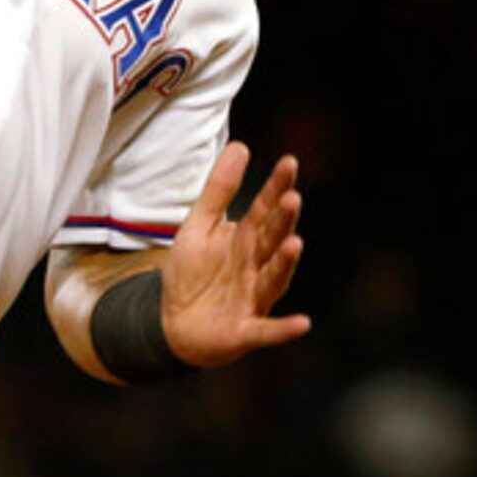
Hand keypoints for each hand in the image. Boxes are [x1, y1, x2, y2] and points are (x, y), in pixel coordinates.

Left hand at [159, 141, 308, 366]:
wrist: (172, 324)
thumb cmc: (192, 273)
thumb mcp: (200, 226)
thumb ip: (220, 190)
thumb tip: (241, 146)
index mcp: (247, 239)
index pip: (264, 209)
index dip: (276, 188)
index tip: (289, 163)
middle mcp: (256, 266)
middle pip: (272, 241)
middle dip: (282, 222)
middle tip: (292, 198)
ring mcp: (253, 298)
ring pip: (273, 279)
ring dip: (285, 264)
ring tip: (295, 243)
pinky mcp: (245, 331)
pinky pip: (267, 331)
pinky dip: (284, 329)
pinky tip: (303, 322)